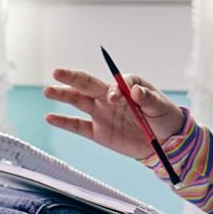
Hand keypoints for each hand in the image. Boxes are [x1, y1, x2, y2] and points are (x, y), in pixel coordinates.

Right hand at [41, 67, 184, 159]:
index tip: (115, 99)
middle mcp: (109, 96)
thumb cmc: (164, 117)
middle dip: (72, 78)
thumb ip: (147, 98)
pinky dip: (63, 122)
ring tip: (48, 90)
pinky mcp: (98, 132)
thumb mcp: (160, 106)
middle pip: (87, 84)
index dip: (113, 90)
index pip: (113, 83)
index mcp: (125, 85)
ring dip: (63, 95)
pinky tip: (49, 117)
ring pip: (78, 101)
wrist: (165, 142)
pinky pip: (78, 126)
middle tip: (57, 72)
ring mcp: (102, 113)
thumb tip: (134, 91)